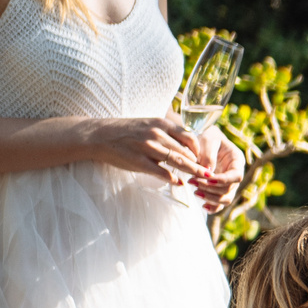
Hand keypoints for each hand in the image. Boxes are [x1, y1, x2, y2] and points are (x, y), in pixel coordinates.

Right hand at [88, 114, 203, 183]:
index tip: (204, 159)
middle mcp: (157, 134)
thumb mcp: (150, 124)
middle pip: (186, 151)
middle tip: (209, 174)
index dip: (200, 150)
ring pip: (177, 161)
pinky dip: (172, 179)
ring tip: (202, 179)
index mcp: (161, 123)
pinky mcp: (138, 161)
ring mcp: (147, 148)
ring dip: (191, 171)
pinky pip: (161, 172)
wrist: (98, 135)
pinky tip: (179, 183)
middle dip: (199, 164)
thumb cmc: (127, 131)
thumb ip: (168, 133)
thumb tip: (188, 144)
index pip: (190, 137)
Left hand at [191, 134, 244, 211]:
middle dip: (211, 189)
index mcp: (237, 160)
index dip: (223, 181)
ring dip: (211, 198)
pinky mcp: (219, 189)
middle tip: (192, 182)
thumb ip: (208, 155)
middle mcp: (235, 174)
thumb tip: (208, 172)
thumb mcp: (208, 139)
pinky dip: (213, 207)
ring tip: (195, 192)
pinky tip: (202, 206)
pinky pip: (220, 203)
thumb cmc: (206, 135)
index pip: (236, 176)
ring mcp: (228, 183)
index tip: (206, 179)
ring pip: (225, 199)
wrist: (201, 137)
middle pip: (229, 190)